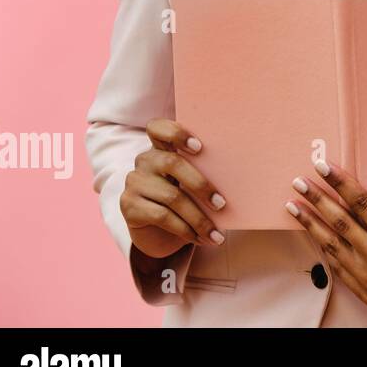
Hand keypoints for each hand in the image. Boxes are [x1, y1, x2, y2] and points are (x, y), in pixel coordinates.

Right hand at [120, 119, 226, 259]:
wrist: (158, 232)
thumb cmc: (185, 200)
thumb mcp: (192, 183)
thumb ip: (204, 171)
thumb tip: (239, 178)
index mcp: (162, 147)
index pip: (158, 128)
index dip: (177, 133)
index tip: (200, 147)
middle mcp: (145, 160)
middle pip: (173, 163)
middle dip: (202, 185)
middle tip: (222, 205)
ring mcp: (134, 181)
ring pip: (172, 196)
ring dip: (199, 219)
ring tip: (216, 234)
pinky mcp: (128, 206)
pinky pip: (162, 216)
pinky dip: (185, 230)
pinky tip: (198, 238)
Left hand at [285, 159, 366, 316]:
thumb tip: (364, 195)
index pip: (361, 204)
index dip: (340, 183)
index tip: (323, 167)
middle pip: (341, 223)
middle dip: (317, 200)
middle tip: (299, 183)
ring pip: (333, 247)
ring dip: (312, 225)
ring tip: (294, 207)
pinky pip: (340, 268)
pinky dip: (326, 250)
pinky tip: (314, 235)